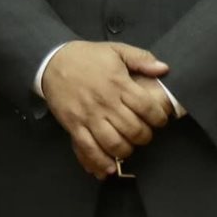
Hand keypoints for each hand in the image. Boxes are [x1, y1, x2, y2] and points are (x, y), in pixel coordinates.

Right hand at [43, 41, 171, 178]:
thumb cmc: (86, 57)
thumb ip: (142, 58)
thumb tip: (164, 69)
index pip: (147, 108)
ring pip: (114, 144)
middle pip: (133, 130)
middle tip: (143, 133)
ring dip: (126, 150)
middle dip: (144, 136)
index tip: (159, 119)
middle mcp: (105, 102)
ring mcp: (88, 116)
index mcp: (118, 84)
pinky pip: (88, 149)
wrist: (52, 60)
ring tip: (128, 145)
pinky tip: (109, 166)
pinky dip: (100, 162)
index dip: (159, 118)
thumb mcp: (116, 50)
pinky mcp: (74, 125)